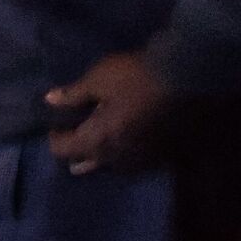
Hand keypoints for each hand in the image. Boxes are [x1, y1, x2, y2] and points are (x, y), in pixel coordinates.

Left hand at [46, 53, 175, 174]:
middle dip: (78, 151)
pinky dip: (128, 152)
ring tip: (104, 138)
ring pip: (112, 165)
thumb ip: (74, 94)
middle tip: (80, 133)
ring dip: (103, 154)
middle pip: (86, 163)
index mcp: (96, 142)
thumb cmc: (139, 75)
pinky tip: (131, 139)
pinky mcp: (164, 155)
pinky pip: (138, 161)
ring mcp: (142, 160)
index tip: (58, 124)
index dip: (56, 137)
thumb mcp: (100, 78)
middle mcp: (116, 158)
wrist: (191, 75)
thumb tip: (49, 100)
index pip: (63, 150)